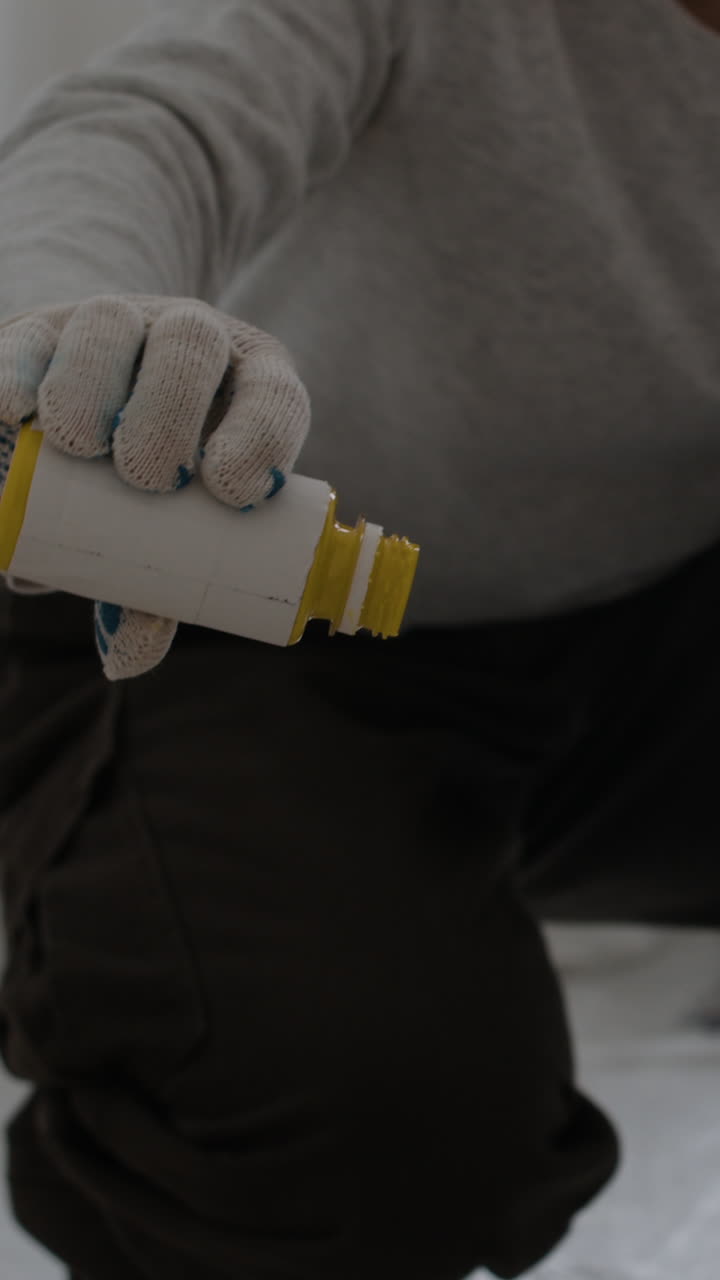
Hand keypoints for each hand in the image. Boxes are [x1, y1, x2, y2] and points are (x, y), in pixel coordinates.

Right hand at [0, 294, 310, 678]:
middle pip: (191, 345)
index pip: (274, 396)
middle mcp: (190, 342)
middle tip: (148, 478)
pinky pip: (31, 339)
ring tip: (78, 447)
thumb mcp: (170, 528)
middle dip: (170, 411)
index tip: (233, 494)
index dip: (261, 437)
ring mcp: (117, 325)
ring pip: (110, 325)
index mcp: (249, 387)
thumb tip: (130, 655)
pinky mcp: (43, 331)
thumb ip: (155, 583)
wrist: (90, 415)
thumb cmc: (152, 487)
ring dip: (95, 383)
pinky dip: (18, 370)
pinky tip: (11, 408)